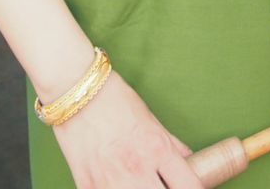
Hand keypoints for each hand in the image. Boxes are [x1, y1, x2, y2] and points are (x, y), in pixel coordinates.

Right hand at [50, 67, 205, 187]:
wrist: (74, 89)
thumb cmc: (114, 98)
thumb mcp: (150, 119)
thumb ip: (170, 145)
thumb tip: (190, 163)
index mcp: (157, 149)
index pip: (190, 187)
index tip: (194, 188)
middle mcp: (137, 169)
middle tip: (163, 184)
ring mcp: (110, 182)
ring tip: (140, 183)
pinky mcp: (88, 187)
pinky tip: (116, 183)